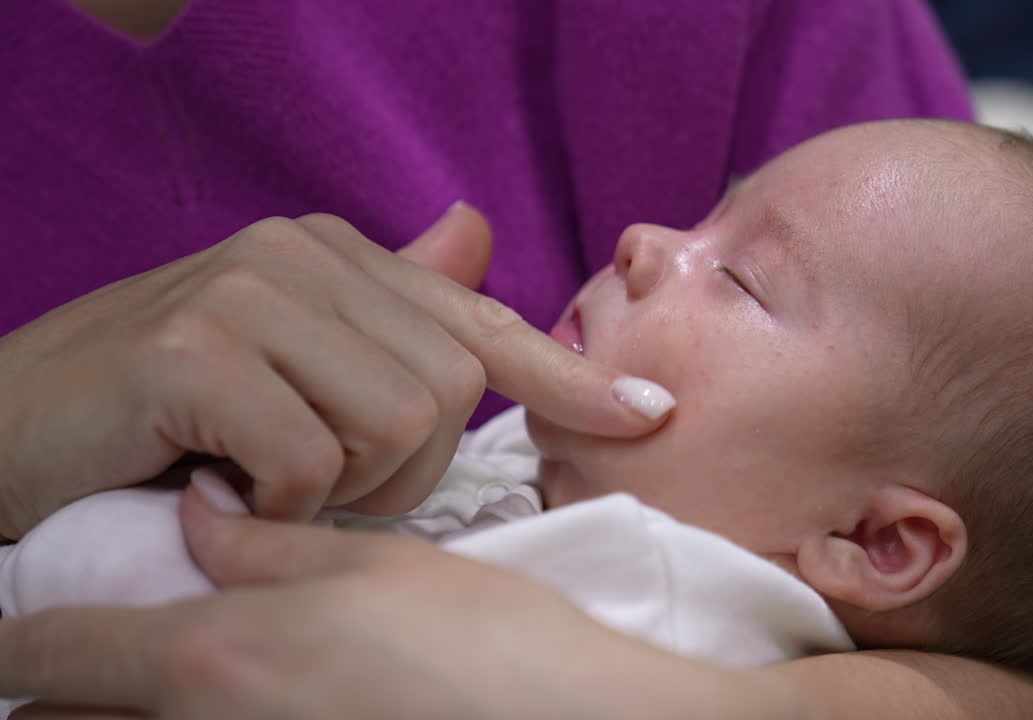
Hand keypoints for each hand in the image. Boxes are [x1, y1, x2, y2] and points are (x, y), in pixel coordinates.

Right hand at [0, 205, 672, 538]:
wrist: (8, 437)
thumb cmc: (155, 417)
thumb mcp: (279, 361)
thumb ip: (383, 309)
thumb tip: (474, 232)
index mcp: (333, 256)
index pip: (477, 324)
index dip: (567, 378)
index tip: (650, 415)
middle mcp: (298, 253)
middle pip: (447, 388)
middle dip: (401, 469)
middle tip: (312, 481)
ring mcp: (246, 289)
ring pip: (397, 421)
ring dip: (343, 487)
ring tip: (263, 481)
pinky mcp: (196, 345)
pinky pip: (315, 459)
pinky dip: (281, 503)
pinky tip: (221, 491)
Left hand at [0, 480, 766, 718]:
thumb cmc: (485, 651)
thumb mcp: (378, 572)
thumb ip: (268, 547)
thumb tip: (201, 515)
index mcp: (214, 660)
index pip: (51, 653)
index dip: (9, 636)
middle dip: (50, 695)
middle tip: (57, 663)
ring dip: (109, 712)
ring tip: (137, 680)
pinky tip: (240, 697)